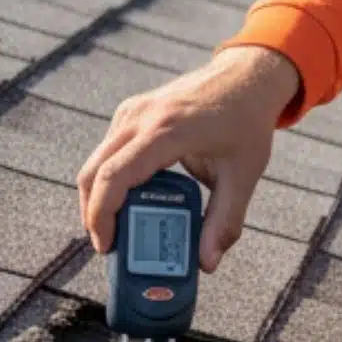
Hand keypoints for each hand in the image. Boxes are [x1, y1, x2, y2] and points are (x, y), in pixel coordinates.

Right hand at [76, 45, 299, 273]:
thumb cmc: (247, 122)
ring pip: (96, 161)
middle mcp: (141, 118)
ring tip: (119, 229)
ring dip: (99, 197)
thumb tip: (208, 264)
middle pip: (94, 172)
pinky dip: (109, 178)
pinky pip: (108, 150)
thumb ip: (225, 221)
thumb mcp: (244, 174)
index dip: (102, 216)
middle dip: (94, 214)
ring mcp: (133, 111)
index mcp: (166, 132)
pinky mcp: (132, 111)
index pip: (115, 177)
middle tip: (109, 247)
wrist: (247, 76)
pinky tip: (129, 201)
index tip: (106, 246)